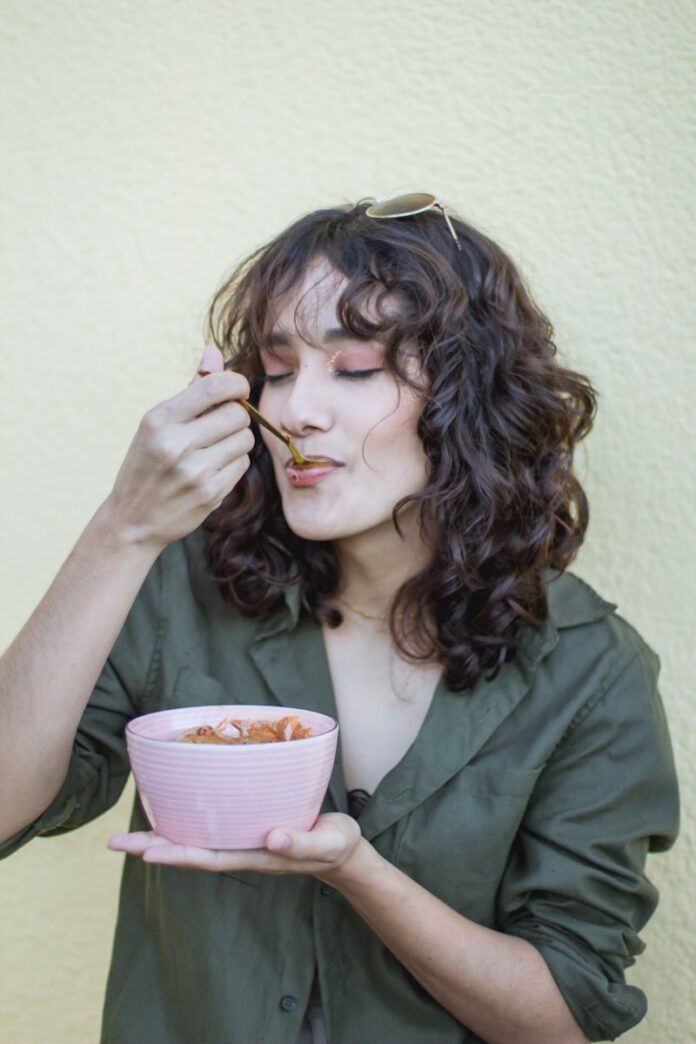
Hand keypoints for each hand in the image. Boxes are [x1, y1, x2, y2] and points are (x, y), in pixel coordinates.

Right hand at [103, 345, 253, 551]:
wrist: (132, 520)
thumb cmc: (146, 465)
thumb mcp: (157, 425)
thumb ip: (190, 389)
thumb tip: (214, 352)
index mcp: (159, 420)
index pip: (215, 387)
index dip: (237, 384)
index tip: (237, 389)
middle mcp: (175, 444)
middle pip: (237, 413)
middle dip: (237, 416)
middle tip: (223, 425)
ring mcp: (194, 471)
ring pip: (244, 439)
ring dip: (238, 441)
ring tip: (217, 448)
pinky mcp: (210, 494)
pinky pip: (242, 465)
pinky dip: (234, 464)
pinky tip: (215, 469)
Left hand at [107, 812, 363, 884]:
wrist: (340, 849)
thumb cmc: (333, 845)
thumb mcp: (323, 843)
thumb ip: (300, 842)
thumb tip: (272, 839)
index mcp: (254, 855)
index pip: (207, 857)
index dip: (176, 853)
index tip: (146, 851)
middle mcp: (240, 850)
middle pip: (189, 851)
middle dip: (153, 847)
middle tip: (116, 842)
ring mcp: (241, 841)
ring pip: (194, 840)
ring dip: (161, 837)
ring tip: (128, 834)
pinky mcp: (246, 828)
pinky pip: (208, 828)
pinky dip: (185, 822)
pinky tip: (171, 813)